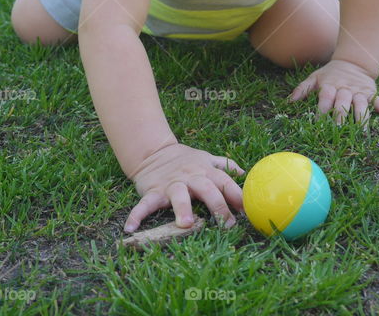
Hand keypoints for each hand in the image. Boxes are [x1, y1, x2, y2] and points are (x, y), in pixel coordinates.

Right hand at [123, 142, 244, 232]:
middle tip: (226, 224)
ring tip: (185, 224)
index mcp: (206, 171)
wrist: (154, 151)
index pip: (225, 182)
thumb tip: (244, 173)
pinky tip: (130, 227)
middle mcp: (191, 177)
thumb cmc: (185, 160)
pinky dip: (137, 215)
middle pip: (207, 189)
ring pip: (178, 195)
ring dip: (182, 208)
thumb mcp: (206, 158)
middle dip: (218, 206)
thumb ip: (225, 166)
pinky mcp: (153, 190)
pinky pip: (145, 203)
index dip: (237, 196)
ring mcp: (171, 184)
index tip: (247, 212)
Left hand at [288, 59, 378, 124]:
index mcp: (331, 85)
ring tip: (362, 131)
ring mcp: (360, 92)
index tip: (318, 121)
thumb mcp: (315, 77)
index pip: (326, 97)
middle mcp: (346, 89)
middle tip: (338, 128)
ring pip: (362, 104)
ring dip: (362, 117)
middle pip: (343, 102)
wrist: (352, 62)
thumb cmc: (330, 74)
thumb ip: (302, 89)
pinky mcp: (372, 94)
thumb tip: (288, 102)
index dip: (322, 108)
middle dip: (341, 115)